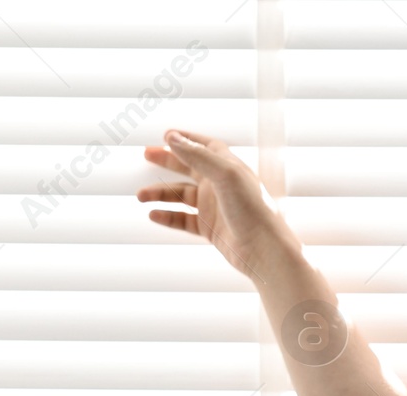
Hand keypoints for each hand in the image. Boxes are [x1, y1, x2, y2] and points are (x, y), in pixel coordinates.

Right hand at [138, 130, 295, 279]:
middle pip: (190, 168)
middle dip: (168, 161)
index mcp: (229, 168)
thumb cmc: (253, 209)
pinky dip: (168, 216)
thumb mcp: (225, 175)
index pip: (206, 147)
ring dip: (161, 194)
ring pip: (182, 196)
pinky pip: (184, 220)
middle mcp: (221, 186)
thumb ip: (198, 155)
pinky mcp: (210, 229)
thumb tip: (172, 137)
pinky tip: (153, 214)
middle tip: (147, 155)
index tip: (166, 135)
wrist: (265, 250)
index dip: (187, 139)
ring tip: (140, 196)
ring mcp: (215, 207)